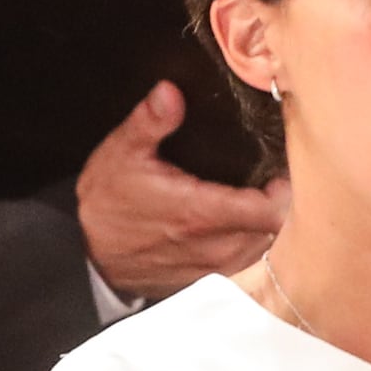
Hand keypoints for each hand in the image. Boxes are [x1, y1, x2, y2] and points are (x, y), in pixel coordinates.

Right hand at [77, 89, 281, 300]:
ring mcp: (211, 267)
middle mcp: (214, 245)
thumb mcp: (121, 153)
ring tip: (266, 198)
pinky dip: (254, 244)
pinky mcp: (206, 279)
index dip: (287, 190)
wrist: (83, 256)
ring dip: (270, 226)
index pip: (271, 210)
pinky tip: (246, 224)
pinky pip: (247, 264)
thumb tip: (170, 91)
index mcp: (200, 212)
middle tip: (280, 177)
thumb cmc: (105, 203)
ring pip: (266, 250)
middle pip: (277, 230)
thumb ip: (150, 122)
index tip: (281, 168)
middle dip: (284, 205)